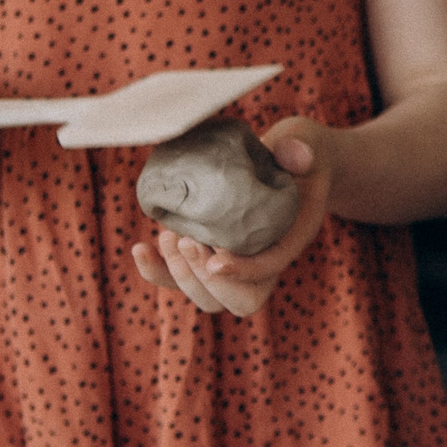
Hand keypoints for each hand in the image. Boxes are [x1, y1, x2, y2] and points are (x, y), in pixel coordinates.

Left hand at [130, 117, 333, 316]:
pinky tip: (140, 247)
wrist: (290, 166)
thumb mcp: (306, 145)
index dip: (243, 272)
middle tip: (188, 240)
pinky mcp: (206, 256)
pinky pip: (181, 280)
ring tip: (170, 236)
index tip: (216, 261)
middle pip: (240, 301)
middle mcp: (263, 262)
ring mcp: (233, 264)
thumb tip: (296, 154)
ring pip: (209, 299)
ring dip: (183, 276)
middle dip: (208, 280)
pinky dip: (157, 270)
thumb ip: (300, 150)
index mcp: (289, 240)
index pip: (269, 268)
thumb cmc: (299, 154)